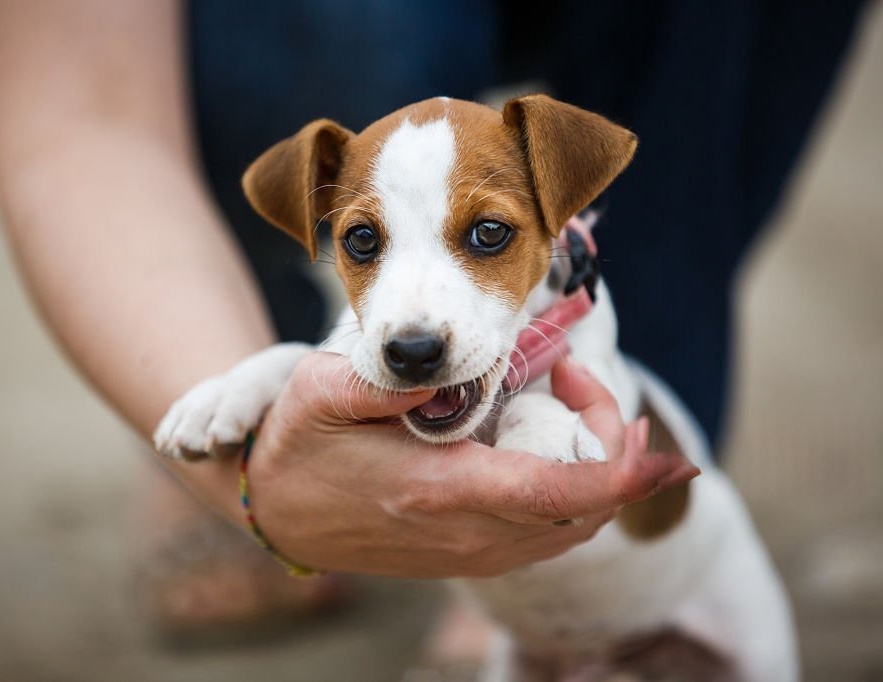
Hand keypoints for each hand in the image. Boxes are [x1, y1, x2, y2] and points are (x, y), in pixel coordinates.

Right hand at [243, 353, 698, 577]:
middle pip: (582, 512)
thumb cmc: (298, 445)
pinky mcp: (468, 554)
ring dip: (595, 469)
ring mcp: (469, 552)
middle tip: (578, 376)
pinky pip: (545, 533)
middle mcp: (465, 534)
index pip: (556, 494)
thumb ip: (386, 378)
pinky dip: (570, 491)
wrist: (275, 513)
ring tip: (566, 399)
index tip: (647, 432)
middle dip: (613, 449)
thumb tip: (449, 364)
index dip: (621, 473)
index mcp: (436, 491)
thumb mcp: (322, 393)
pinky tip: (545, 439)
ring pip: (571, 527)